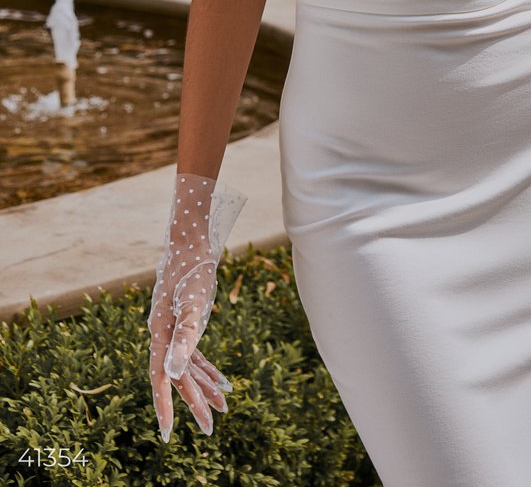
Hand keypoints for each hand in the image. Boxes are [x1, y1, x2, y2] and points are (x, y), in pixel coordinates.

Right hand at [148, 172, 246, 441]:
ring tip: (224, 406)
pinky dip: (208, 368)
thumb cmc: (193, 271)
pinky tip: (223, 380)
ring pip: (188, 367)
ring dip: (205, 387)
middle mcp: (163, 335)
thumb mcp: (194, 305)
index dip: (165, 407)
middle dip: (194, 402)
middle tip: (211, 426)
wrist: (192, 240)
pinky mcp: (187, 321)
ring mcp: (174, 328)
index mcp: (160, 334)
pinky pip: (195, 353)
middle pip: (177, 376)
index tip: (168, 434)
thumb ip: (184, 338)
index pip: (161, 379)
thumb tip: (172, 372)